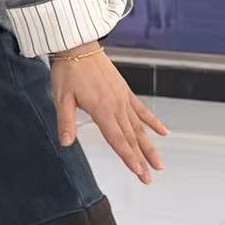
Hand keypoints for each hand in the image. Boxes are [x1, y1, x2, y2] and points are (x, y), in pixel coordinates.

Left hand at [52, 49, 167, 183]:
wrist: (78, 46)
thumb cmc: (68, 71)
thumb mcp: (62, 97)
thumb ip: (66, 122)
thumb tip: (66, 143)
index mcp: (102, 110)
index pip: (117, 139)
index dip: (128, 157)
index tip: (139, 172)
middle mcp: (116, 106)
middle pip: (131, 138)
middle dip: (141, 160)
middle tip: (149, 178)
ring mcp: (123, 99)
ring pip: (139, 128)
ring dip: (149, 146)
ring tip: (159, 163)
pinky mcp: (125, 91)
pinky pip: (142, 109)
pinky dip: (153, 122)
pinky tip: (163, 132)